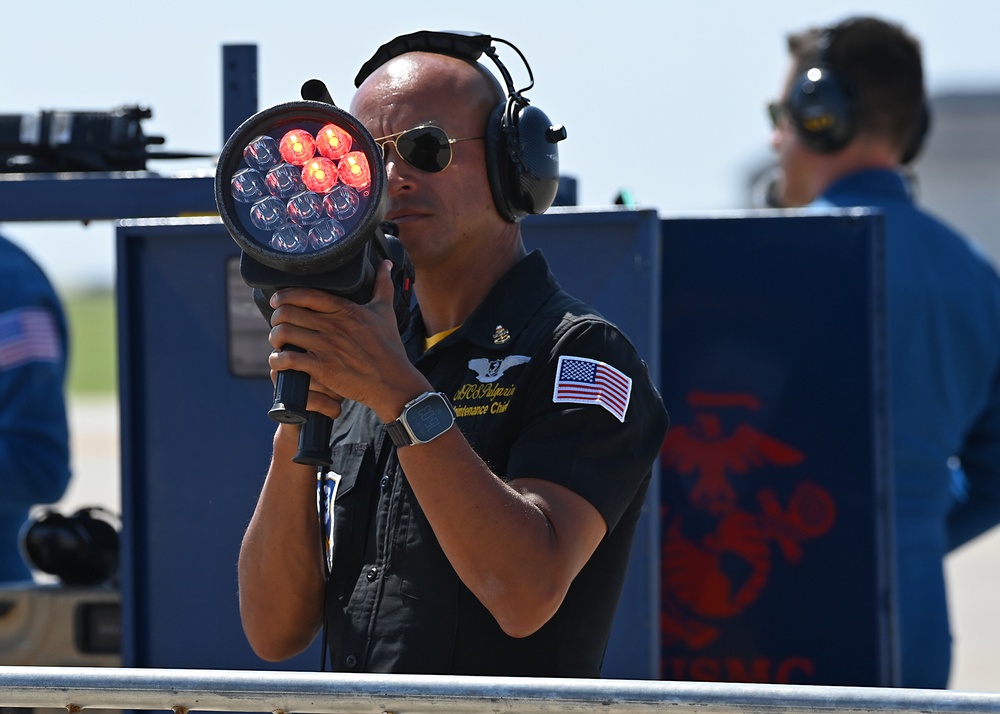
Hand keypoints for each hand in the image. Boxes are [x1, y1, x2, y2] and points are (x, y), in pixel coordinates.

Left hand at [266, 261, 428, 420]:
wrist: (393, 382)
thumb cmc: (389, 348)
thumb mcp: (386, 312)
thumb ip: (383, 285)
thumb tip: (386, 264)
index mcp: (345, 310)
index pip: (306, 294)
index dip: (284, 295)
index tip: (277, 301)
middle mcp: (333, 325)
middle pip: (288, 312)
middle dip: (276, 318)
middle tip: (278, 325)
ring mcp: (327, 346)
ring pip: (284, 333)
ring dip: (275, 338)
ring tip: (279, 343)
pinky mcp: (322, 368)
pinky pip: (288, 358)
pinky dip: (278, 360)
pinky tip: (281, 362)